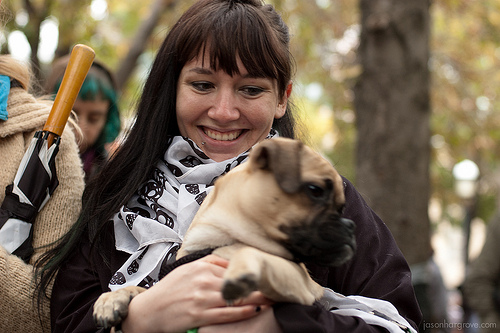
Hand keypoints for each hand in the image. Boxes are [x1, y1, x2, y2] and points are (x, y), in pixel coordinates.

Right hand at [121, 255, 271, 332]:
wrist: (148, 311)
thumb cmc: (168, 291)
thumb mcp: (187, 269)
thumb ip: (209, 263)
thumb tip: (230, 261)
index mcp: (201, 267)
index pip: (232, 269)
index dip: (251, 273)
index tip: (266, 275)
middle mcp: (203, 280)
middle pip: (237, 282)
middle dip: (258, 285)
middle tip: (276, 287)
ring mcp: (202, 298)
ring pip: (235, 297)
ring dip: (256, 299)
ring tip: (272, 299)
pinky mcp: (200, 314)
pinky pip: (226, 313)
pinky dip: (243, 312)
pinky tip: (255, 310)